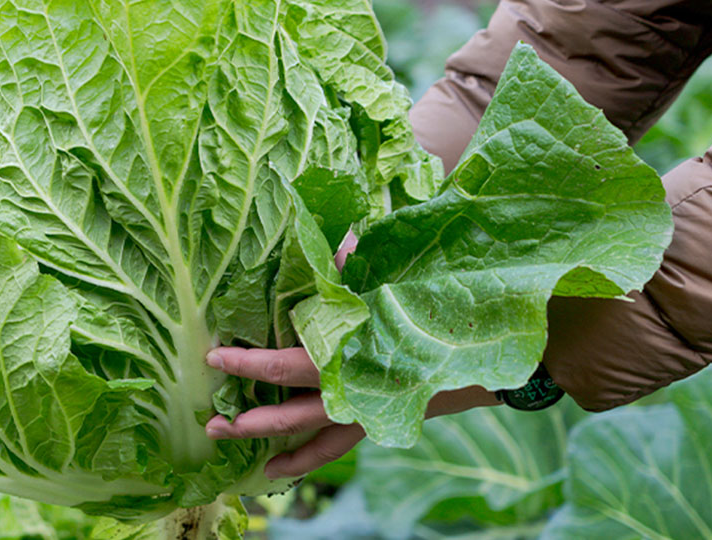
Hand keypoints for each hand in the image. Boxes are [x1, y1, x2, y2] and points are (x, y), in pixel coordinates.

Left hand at [203, 231, 495, 479]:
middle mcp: (359, 387)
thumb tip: (316, 243)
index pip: (289, 363)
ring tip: (242, 455)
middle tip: (213, 422)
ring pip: (316, 438)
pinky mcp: (381, 417)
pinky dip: (311, 458)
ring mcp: (371, 407)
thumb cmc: (438, 301)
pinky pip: (340, 444)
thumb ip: (348, 264)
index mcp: (354, 351)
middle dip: (252, 419)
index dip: (249, 364)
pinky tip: (283, 468)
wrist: (498, 343)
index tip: (214, 357)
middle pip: (294, 411)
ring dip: (278, 449)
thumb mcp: (393, 274)